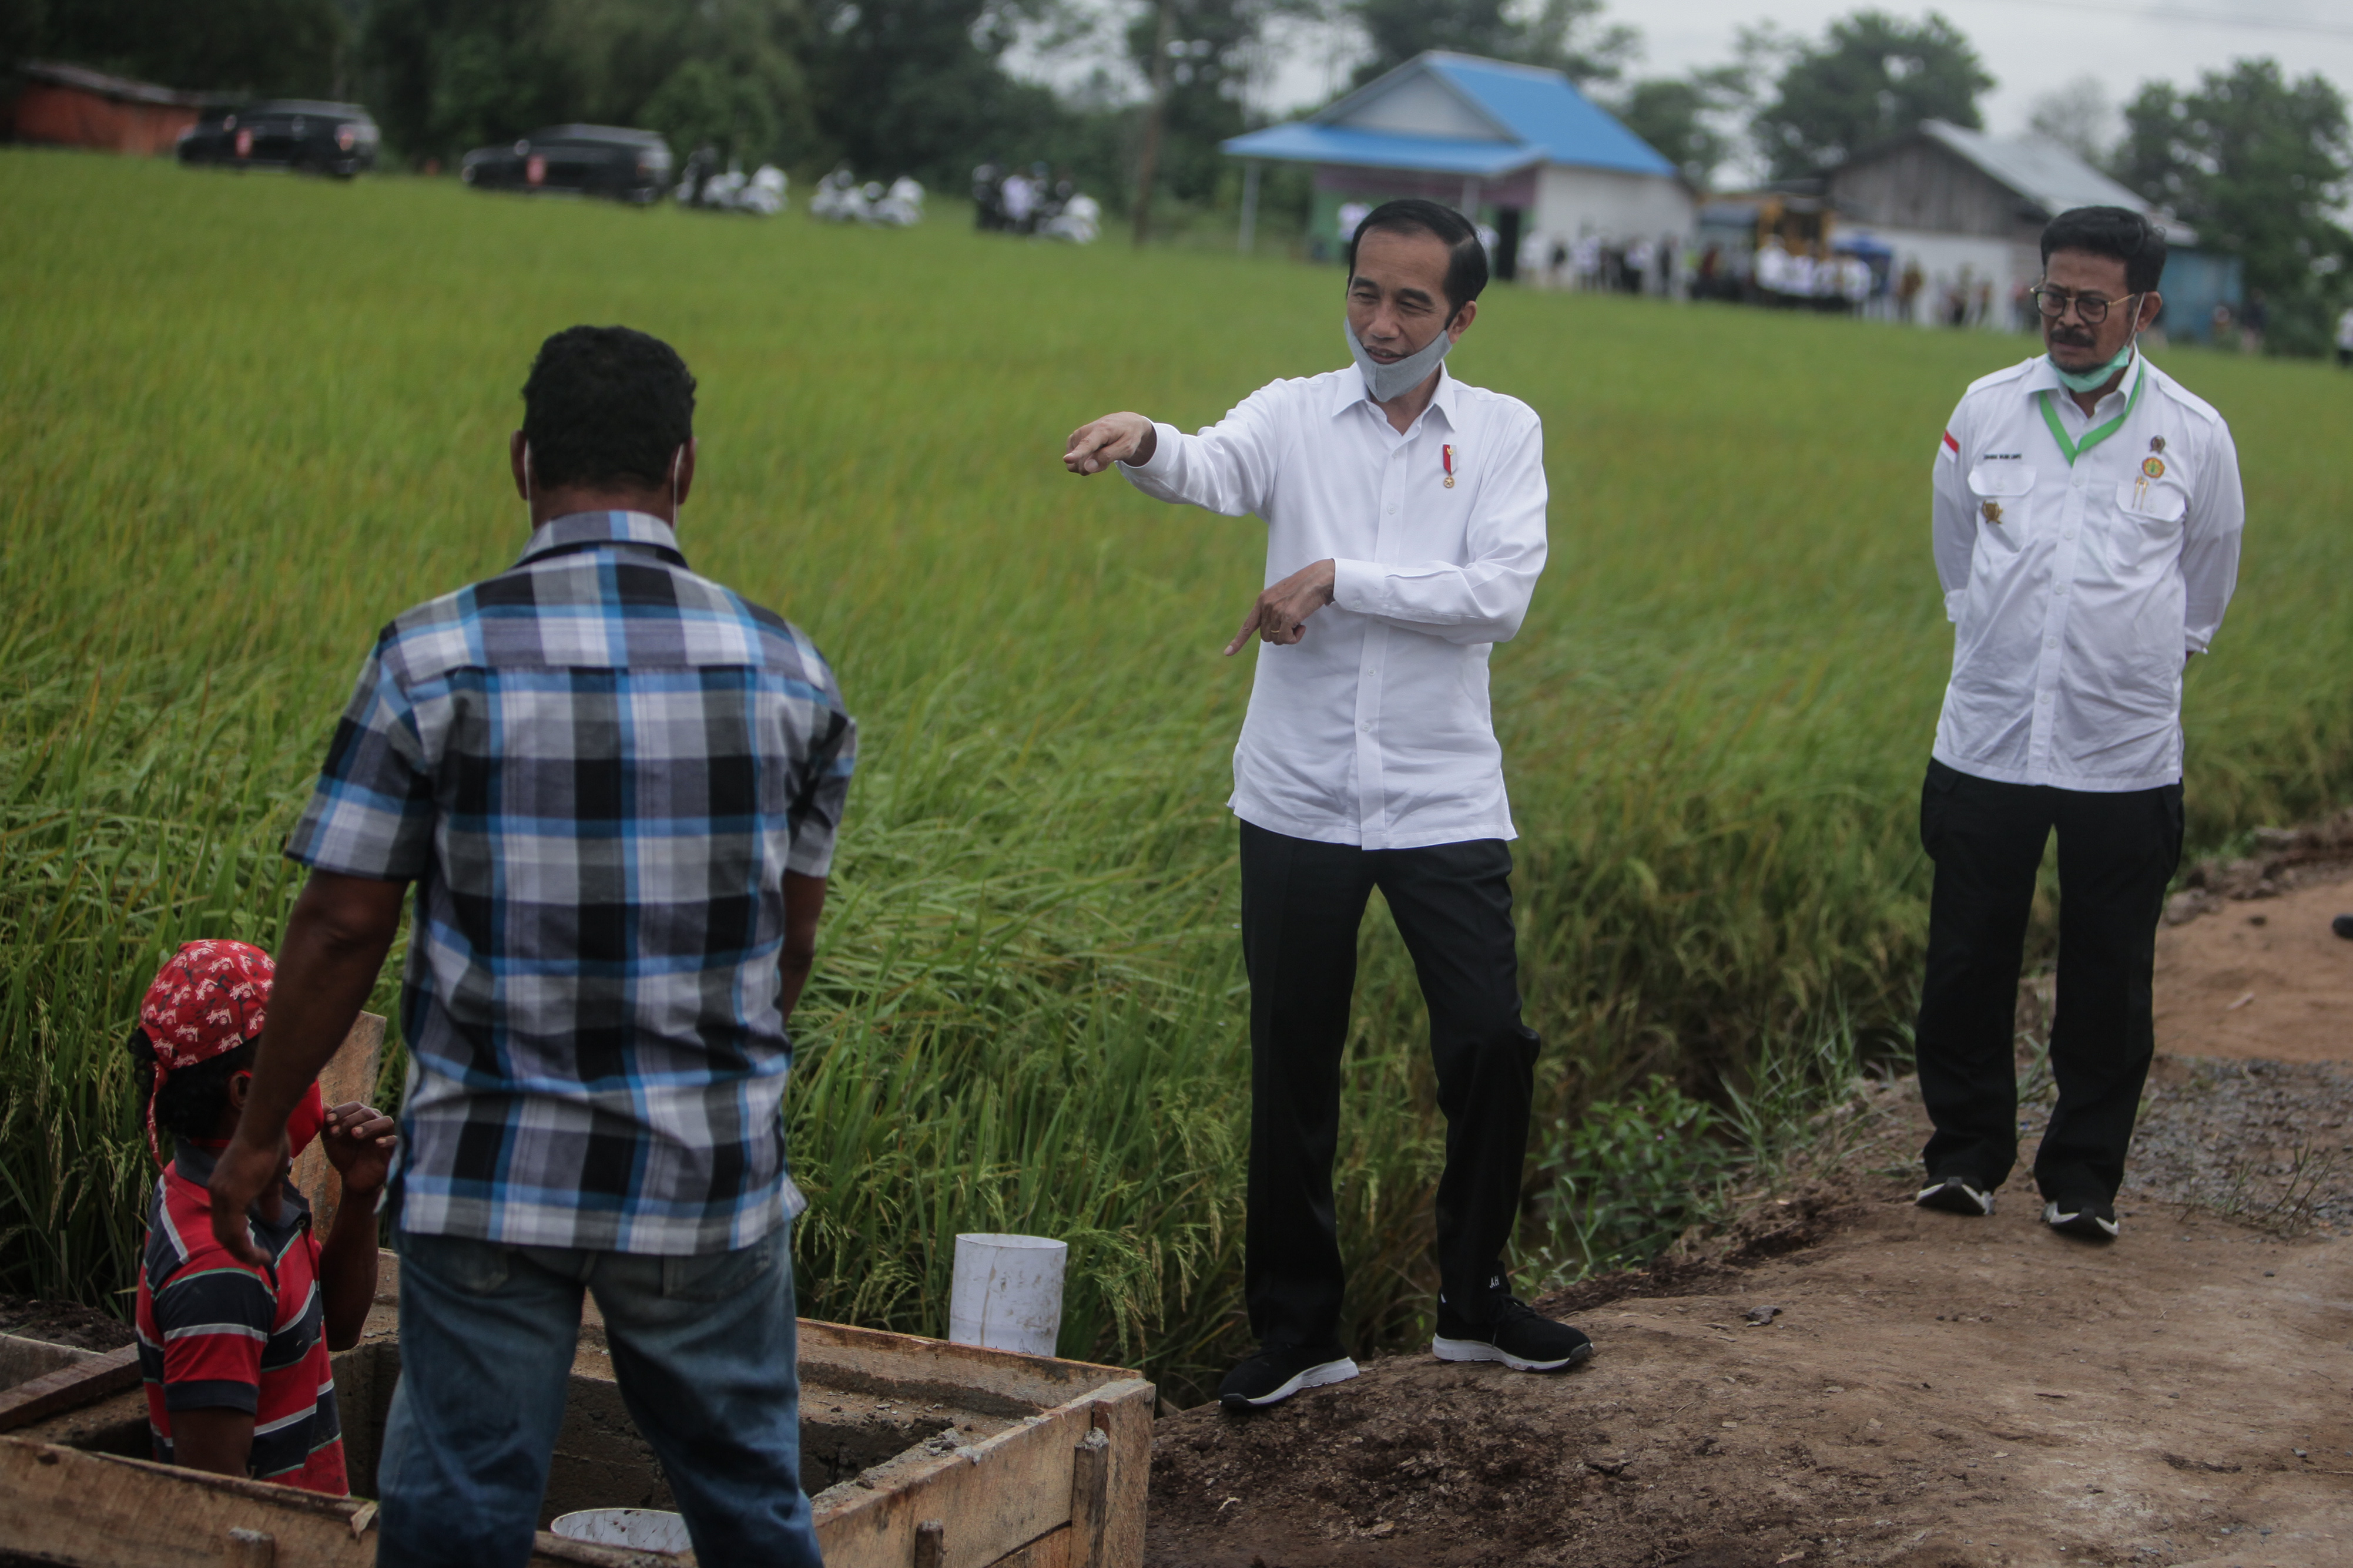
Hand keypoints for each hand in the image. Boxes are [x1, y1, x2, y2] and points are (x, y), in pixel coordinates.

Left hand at [208, 1128, 289, 1268]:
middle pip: (221, 1233)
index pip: (224, 1222)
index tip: (255, 1249)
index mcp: (224, 1189)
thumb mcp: (270, 1178)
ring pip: (226, 1235)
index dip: (238, 1239)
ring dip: (242, 1252)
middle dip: (239, 1251)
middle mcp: (217, 1194)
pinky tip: (258, 1251)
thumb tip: (273, 1217)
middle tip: (256, 1260)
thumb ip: (269, 1199)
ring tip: (260, 1260)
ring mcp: (222, 1195)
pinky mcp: (232, 1196)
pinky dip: (244, 1245)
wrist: (264, 1128)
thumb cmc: (269, 1145)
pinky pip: (235, 1230)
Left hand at [321, 1101, 397, 1195]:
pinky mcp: (392, 1148)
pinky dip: (387, 1140)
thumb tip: (323, 1105)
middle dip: (350, 1120)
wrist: (353, 1177)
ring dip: (369, 1126)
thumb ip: (327, 1125)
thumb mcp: (331, 1141)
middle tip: (336, 1132)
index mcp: (361, 1117)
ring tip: (355, 1134)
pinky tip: (377, 1144)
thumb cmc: (343, 1155)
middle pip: (368, 1112)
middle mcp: (375, 1121)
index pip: (354, 1106)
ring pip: (386, 1121)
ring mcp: (385, 1134)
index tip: (328, 1120)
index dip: (341, 1111)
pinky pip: (394, 1140)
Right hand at [1063, 413, 1155, 474]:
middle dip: (1095, 466)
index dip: (1078, 454)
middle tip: (1110, 454)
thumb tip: (1087, 468)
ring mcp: (1076, 435)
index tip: (1067, 459)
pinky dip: (1084, 462)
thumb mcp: (1126, 448)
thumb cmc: (1127, 436)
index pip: (1088, 444)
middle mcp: (1085, 431)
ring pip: (1076, 464)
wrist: (1124, 422)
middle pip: (1082, 462)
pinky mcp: (1072, 439)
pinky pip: (1074, 463)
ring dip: (1090, 464)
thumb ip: (1107, 457)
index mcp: (1101, 430)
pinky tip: (1095, 452)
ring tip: (1103, 452)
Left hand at [1225, 560, 1337, 654]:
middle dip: (1279, 636)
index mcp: (1262, 600)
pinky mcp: (1287, 616)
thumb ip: (1273, 609)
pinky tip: (1303, 626)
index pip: (1248, 625)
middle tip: (1292, 625)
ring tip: (1299, 622)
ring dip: (1289, 636)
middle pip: (1266, 637)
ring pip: (1277, 640)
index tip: (1228, 653)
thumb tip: (1272, 631)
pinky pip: (1287, 639)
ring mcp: (1276, 611)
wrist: (1319, 577)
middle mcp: (1266, 605)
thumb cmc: (1304, 587)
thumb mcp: (1282, 595)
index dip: (1238, 641)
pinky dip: (1295, 638)